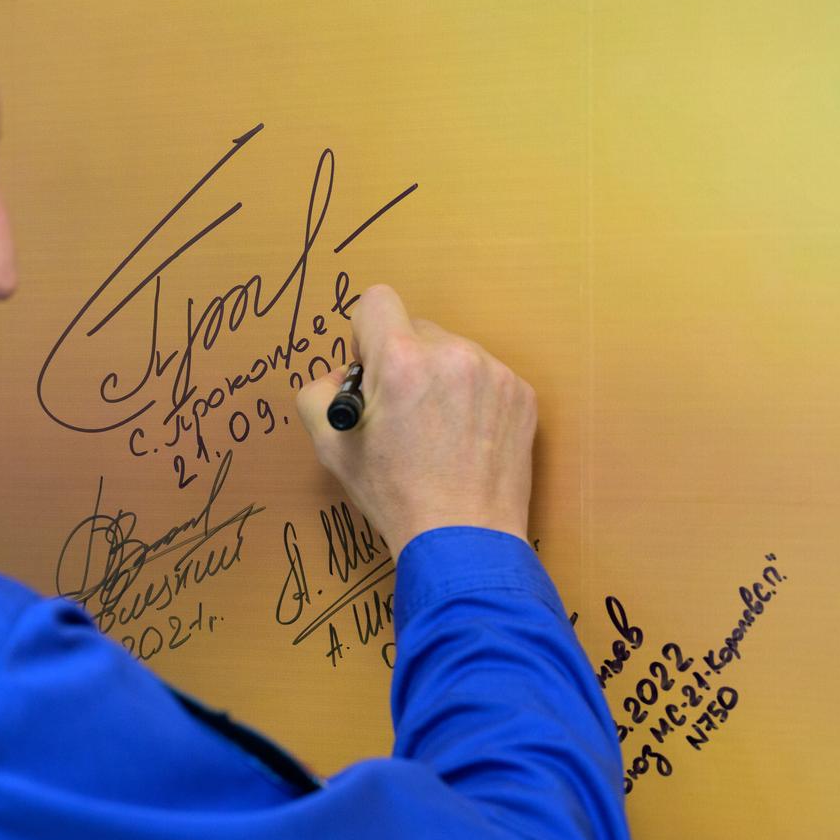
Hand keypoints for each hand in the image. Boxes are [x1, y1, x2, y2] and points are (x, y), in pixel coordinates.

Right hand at [296, 285, 536, 551]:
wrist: (462, 539)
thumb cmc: (395, 495)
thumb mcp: (331, 447)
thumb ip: (318, 394)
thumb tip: (341, 375)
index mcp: (401, 362)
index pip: (376, 301)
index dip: (365, 334)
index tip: (371, 369)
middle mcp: (452, 355)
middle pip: (415, 328)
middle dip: (403, 360)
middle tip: (401, 412)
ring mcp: (494, 373)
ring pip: (452, 353)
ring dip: (439, 378)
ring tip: (437, 432)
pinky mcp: (521, 394)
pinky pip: (485, 376)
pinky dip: (471, 398)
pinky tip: (465, 439)